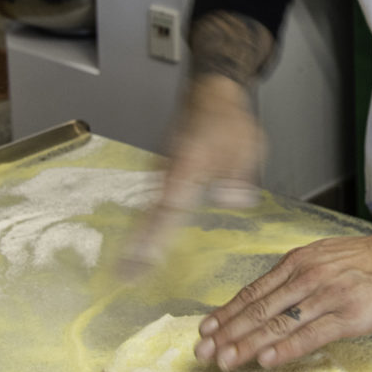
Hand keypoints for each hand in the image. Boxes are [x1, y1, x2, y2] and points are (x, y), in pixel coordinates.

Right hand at [118, 74, 265, 275]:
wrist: (210, 93)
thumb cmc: (228, 119)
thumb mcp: (247, 144)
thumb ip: (237, 175)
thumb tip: (230, 200)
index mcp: (188, 165)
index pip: (170, 207)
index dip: (157, 235)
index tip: (145, 258)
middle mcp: (168, 171)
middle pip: (150, 216)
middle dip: (137, 248)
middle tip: (124, 277)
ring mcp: (162, 172)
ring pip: (146, 212)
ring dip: (136, 241)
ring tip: (125, 272)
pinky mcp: (163, 174)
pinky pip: (152, 205)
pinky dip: (143, 228)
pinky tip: (139, 249)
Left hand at [195, 228, 371, 370]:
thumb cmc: (363, 259)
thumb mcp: (321, 255)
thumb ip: (294, 274)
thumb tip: (266, 295)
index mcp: (296, 263)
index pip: (253, 292)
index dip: (226, 313)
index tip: (204, 331)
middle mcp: (305, 278)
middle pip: (258, 310)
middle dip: (227, 333)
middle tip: (202, 354)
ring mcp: (325, 297)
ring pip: (278, 324)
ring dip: (248, 345)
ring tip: (225, 362)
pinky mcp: (346, 316)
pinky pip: (310, 334)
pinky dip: (286, 348)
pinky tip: (267, 360)